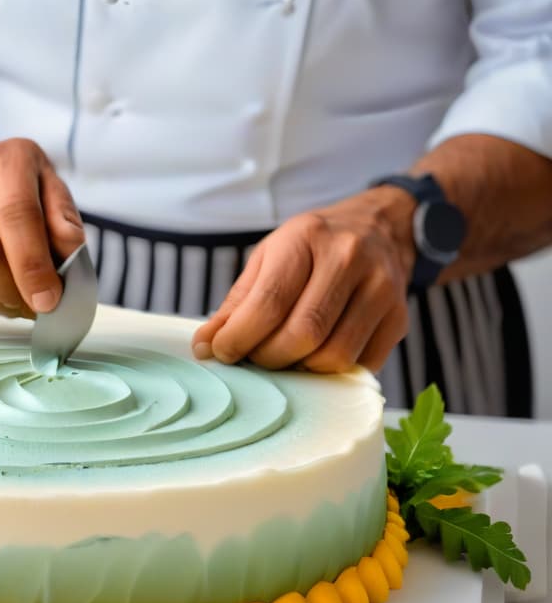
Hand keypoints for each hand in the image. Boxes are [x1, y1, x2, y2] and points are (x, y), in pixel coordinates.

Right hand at [0, 137, 84, 316]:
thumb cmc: (6, 191)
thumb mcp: (46, 189)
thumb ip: (63, 219)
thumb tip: (71, 256)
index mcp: (1, 161)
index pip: (16, 214)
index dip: (33, 264)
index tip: (49, 301)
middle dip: (15, 290)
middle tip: (36, 307)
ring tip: (15, 300)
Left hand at [191, 187, 416, 372]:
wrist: (380, 228)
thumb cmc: (313, 247)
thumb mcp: (268, 259)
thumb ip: (236, 304)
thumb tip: (204, 347)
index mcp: (307, 238)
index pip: (269, 302)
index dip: (239, 337)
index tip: (221, 353)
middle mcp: (349, 259)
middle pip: (303, 333)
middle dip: (268, 357)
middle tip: (254, 358)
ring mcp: (381, 289)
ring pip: (334, 356)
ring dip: (299, 369)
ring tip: (285, 357)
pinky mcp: (399, 318)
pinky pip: (359, 365)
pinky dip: (329, 373)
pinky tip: (315, 356)